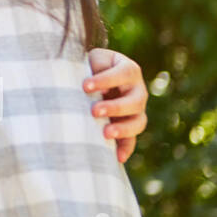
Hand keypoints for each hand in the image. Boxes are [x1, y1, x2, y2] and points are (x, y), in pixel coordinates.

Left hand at [83, 47, 148, 163]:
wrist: (90, 76)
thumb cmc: (88, 65)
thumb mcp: (89, 59)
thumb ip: (89, 66)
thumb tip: (78, 81)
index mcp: (128, 69)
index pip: (122, 74)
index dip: (106, 80)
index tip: (85, 86)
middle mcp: (137, 90)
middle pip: (135, 101)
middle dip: (115, 107)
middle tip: (94, 111)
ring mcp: (136, 110)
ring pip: (138, 121)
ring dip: (123, 129)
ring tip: (105, 133)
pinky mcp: (129, 126)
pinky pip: (132, 139)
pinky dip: (126, 148)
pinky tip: (118, 157)